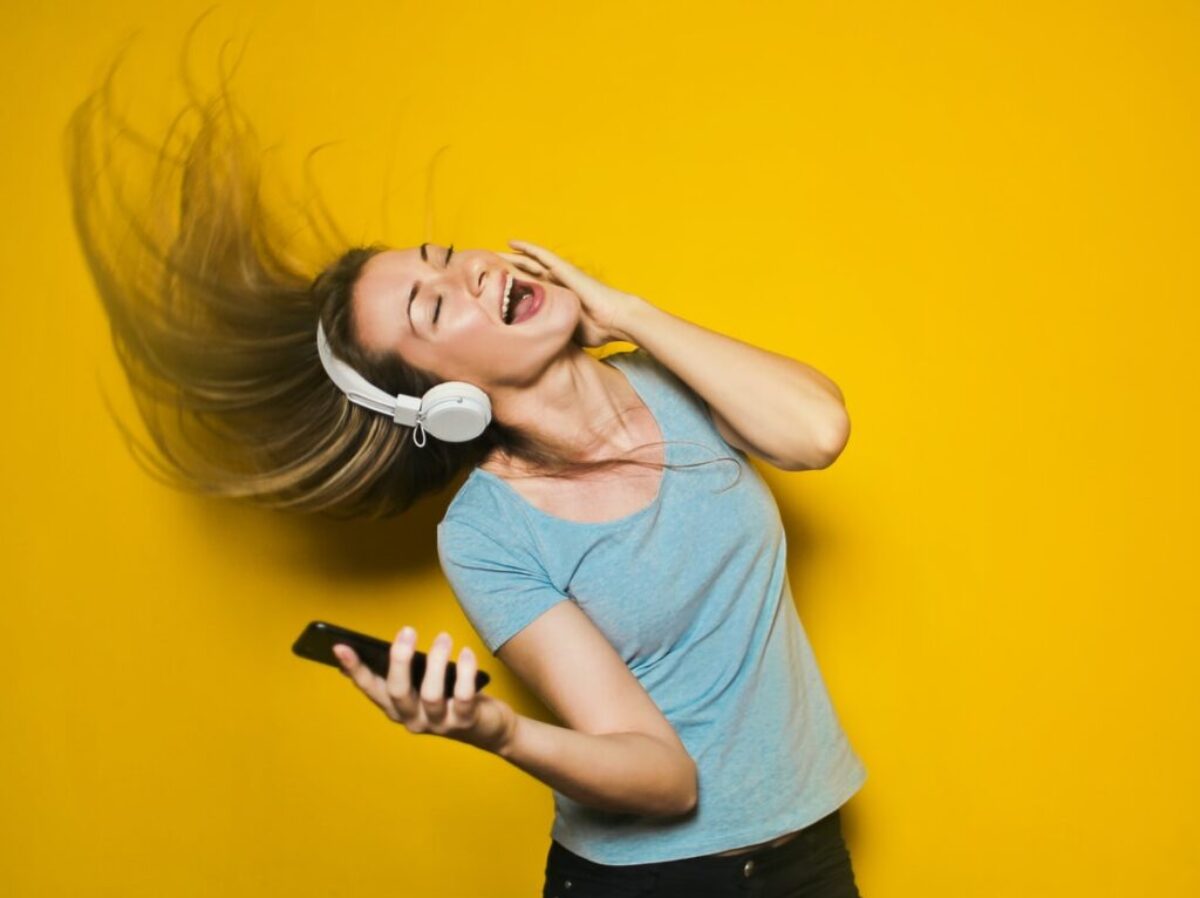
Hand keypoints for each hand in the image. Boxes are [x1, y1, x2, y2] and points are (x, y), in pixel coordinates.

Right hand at [332, 627, 516, 754]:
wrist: (488, 728)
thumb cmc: (451, 697)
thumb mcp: (424, 684)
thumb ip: (408, 670)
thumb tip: (393, 642)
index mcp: (397, 707)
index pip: (370, 688)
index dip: (355, 669)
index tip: (340, 647)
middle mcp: (412, 719)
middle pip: (397, 692)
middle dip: (399, 660)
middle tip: (407, 630)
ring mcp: (438, 723)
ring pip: (430, 695)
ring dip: (436, 661)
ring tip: (443, 637)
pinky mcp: (465, 722)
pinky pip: (464, 697)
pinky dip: (465, 672)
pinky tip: (466, 652)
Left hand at [498, 239, 645, 347]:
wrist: (614, 320)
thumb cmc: (596, 330)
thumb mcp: (564, 334)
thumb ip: (550, 336)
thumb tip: (535, 353)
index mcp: (555, 299)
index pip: (527, 291)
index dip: (510, 288)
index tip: (491, 290)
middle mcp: (555, 284)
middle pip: (525, 273)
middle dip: (505, 271)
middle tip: (484, 269)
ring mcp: (560, 275)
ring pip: (529, 262)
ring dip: (510, 257)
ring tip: (490, 253)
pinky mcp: (564, 270)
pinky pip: (542, 255)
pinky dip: (527, 248)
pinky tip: (512, 243)